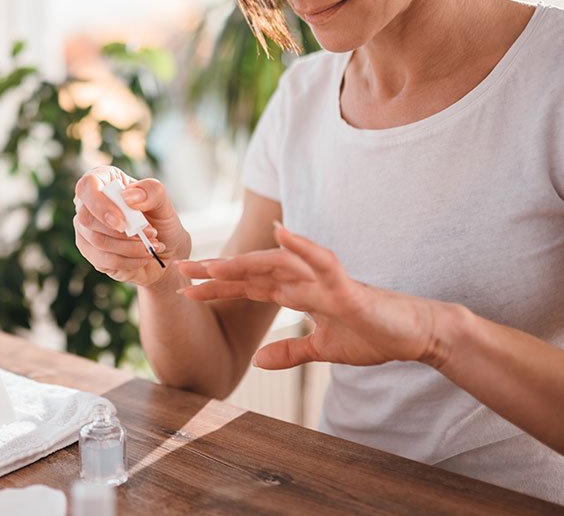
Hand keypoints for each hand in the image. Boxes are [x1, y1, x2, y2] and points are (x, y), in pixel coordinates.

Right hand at [74, 166, 190, 286]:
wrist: (166, 249)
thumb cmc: (160, 220)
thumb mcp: (163, 202)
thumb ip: (151, 191)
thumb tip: (128, 197)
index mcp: (103, 181)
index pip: (86, 186)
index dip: (100, 205)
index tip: (123, 222)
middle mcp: (88, 204)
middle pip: (86, 218)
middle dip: (122, 231)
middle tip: (151, 233)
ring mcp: (86, 229)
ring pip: (96, 240)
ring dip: (129, 246)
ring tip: (152, 245)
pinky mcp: (90, 252)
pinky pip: (101, 260)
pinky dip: (128, 260)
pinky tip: (143, 257)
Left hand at [177, 222, 448, 369]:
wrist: (414, 334)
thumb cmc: (371, 334)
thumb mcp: (323, 350)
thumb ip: (291, 351)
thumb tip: (257, 361)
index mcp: (297, 293)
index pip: (249, 286)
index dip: (218, 286)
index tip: (185, 287)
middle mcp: (305, 281)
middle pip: (254, 271)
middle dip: (217, 270)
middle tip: (180, 269)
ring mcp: (325, 281)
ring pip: (279, 266)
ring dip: (245, 261)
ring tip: (213, 263)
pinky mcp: (348, 288)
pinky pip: (323, 264)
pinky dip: (303, 248)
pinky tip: (282, 234)